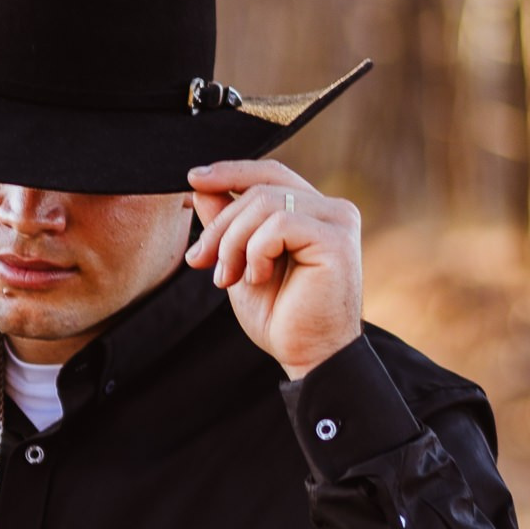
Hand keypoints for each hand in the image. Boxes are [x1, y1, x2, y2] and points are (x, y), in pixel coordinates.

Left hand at [184, 159, 361, 380]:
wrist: (307, 356)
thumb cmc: (280, 316)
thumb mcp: (241, 263)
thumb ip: (227, 224)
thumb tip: (201, 187)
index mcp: (312, 212)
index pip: (269, 174)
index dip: (230, 172)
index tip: (192, 179)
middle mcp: (331, 210)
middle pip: (260, 188)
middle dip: (221, 224)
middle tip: (201, 261)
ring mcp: (337, 222)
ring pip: (264, 203)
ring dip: (233, 242)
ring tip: (228, 277)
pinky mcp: (336, 240)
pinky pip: (279, 225)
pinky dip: (256, 251)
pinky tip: (258, 278)